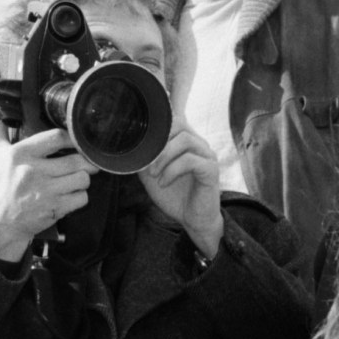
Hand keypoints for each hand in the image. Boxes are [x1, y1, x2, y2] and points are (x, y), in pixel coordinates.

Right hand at [0, 96, 89, 262]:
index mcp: (22, 153)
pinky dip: (80, 197)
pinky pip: (81, 198)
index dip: (73, 138)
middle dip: (85, 163)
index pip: (56, 138)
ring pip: (82, 179)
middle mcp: (34, 171)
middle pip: (76, 161)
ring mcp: (46, 191)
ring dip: (83, 180)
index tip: (78, 141)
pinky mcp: (55, 208)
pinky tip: (71, 194)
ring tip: (76, 179)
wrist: (4, 219)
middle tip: (86, 163)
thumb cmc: (4, 183)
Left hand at [139, 125, 223, 262]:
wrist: (193, 221)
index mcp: (186, 142)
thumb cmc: (176, 197)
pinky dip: (172, 170)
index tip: (143, 142)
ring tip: (155, 174)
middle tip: (148, 163)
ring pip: (184, 140)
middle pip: (179, 123)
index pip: (174, 118)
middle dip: (159, 141)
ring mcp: (207, 156)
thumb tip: (128, 145)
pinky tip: (164, 182)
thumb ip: (144, 158)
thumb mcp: (153, 174)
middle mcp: (199, 144)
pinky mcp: (211, 170)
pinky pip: (190, 161)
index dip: (158, 125)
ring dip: (164, 157)